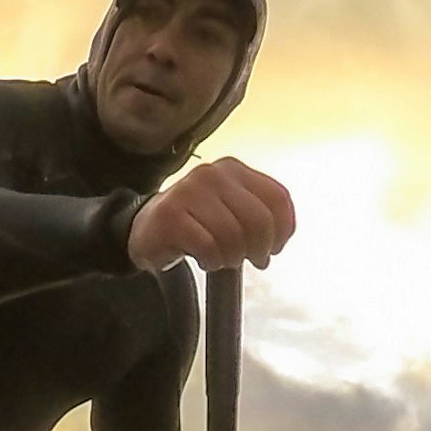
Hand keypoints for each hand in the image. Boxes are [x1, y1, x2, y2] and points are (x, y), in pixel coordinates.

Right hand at [128, 157, 295, 272]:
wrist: (146, 230)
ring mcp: (188, 191)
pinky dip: (212, 261)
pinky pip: (208, 247)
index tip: (275, 248)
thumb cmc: (198, 224)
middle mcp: (212, 174)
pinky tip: (206, 260)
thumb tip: (278, 240)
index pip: (278, 198)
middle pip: (260, 219)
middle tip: (251, 260)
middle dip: (260, 248)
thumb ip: (261, 216)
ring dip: (233, 257)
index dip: (284, 229)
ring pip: (233, 236)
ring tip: (223, 259)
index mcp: (233, 169)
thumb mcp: (232, 210)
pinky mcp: (169, 215)